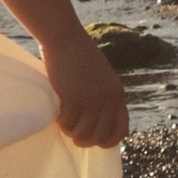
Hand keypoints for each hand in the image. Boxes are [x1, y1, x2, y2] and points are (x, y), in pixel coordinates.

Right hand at [45, 27, 128, 149]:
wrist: (64, 36)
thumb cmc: (78, 54)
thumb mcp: (101, 76)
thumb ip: (103, 95)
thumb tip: (98, 120)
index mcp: (118, 94)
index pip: (121, 130)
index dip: (108, 141)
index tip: (95, 140)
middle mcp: (108, 100)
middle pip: (100, 136)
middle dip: (86, 140)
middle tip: (73, 133)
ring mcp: (92, 100)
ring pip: (83, 133)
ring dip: (72, 133)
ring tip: (64, 124)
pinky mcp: (73, 98)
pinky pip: (68, 124)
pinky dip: (61, 123)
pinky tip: (57, 115)